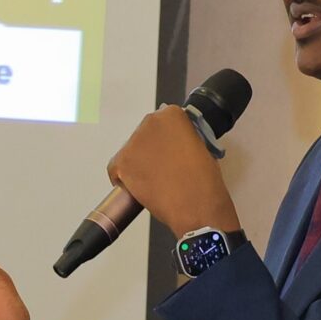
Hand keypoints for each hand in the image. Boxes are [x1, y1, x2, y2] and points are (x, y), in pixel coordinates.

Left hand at [107, 105, 241, 234]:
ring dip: (139, 163)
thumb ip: (183, 139)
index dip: (167, 140)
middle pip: (145, 135)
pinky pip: (116, 168)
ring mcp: (132, 142)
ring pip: (131, 151)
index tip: (172, 152)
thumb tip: (173, 145)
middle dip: (151, 150)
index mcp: (172, 115)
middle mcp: (150, 122)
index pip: (163, 122)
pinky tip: (139, 187)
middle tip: (162, 169)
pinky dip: (123, 178)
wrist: (195, 204)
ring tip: (155, 181)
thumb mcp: (201, 146)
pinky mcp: (121, 162)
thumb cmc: (203, 179)